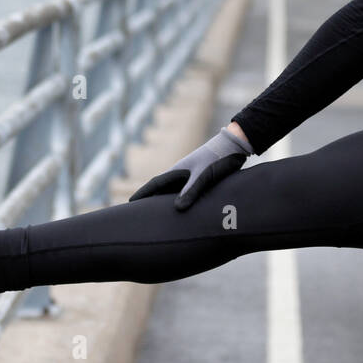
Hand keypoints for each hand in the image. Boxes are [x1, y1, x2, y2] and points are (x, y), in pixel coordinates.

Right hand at [129, 126, 254, 210]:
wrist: (234, 146)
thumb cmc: (218, 158)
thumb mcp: (204, 176)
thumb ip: (192, 191)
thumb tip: (177, 209)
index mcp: (177, 172)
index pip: (154, 185)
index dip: (142, 195)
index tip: (129, 204)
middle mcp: (181, 174)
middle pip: (160, 190)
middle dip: (149, 201)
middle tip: (137, 214)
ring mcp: (190, 176)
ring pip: (172, 192)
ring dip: (163, 202)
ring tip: (156, 216)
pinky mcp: (201, 179)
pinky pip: (185, 193)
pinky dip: (179, 202)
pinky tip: (181, 211)